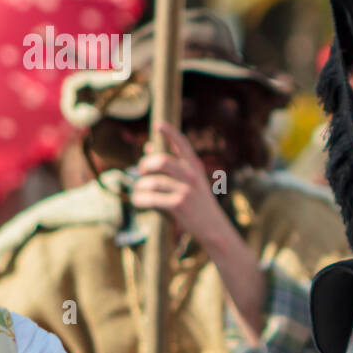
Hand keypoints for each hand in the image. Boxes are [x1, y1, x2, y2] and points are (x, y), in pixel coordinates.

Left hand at [131, 122, 231, 245]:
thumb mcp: (191, 181)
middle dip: (146, 164)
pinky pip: (151, 198)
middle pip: (162, 161)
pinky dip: (140, 199)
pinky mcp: (178, 205)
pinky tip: (138, 201)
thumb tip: (149, 147)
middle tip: (141, 171)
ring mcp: (185, 190)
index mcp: (195, 167)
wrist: (214, 228)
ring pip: (153, 182)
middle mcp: (191, 176)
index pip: (183, 144)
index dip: (170, 132)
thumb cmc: (199, 203)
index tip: (159, 124)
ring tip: (138, 191)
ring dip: (140, 186)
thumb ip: (172, 165)